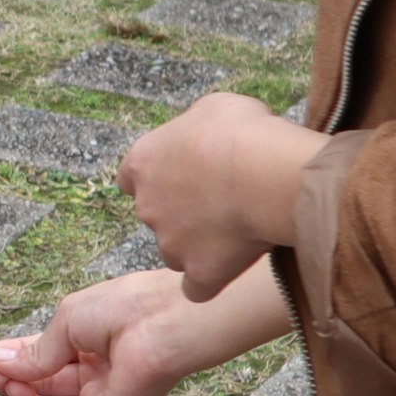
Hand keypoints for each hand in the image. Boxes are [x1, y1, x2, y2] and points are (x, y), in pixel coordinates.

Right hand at [0, 261, 294, 395]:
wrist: (165, 321)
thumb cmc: (126, 308)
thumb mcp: (67, 322)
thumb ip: (36, 351)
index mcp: (95, 345)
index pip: (49, 360)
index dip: (18, 361)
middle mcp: (100, 374)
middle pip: (48, 388)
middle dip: (16, 382)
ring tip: (0, 386)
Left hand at [118, 93, 325, 300]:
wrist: (264, 173)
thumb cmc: (241, 131)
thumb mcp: (213, 108)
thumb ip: (195, 127)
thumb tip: (202, 133)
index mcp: (142, 162)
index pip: (131, 178)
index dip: (158, 178)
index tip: (183, 176)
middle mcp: (146, 205)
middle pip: (155, 214)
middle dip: (181, 211)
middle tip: (221, 200)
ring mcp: (170, 243)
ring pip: (174, 251)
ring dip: (196, 245)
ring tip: (234, 232)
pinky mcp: (198, 272)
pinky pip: (196, 288)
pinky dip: (209, 281)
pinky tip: (228, 270)